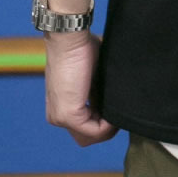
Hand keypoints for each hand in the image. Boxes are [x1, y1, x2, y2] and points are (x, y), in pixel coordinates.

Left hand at [44, 31, 117, 146]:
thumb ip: (98, 92)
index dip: (104, 121)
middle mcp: (57, 115)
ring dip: (108, 128)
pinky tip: (116, 112)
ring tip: (119, 112)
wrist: (71, 38)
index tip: (117, 108)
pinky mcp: (68, 114)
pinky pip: (94, 131)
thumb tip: (115, 102)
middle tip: (120, 113)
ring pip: (89, 138)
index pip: (84, 127)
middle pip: (86, 137)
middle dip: (106, 129)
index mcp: (62, 106)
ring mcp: (60, 117)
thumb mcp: (93, 75)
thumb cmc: (81, 48)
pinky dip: (108, 125)